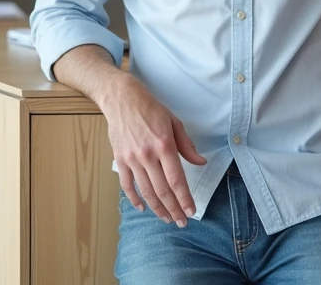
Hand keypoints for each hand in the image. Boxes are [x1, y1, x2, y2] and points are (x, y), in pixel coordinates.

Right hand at [100, 77, 206, 226]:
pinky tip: (142, 208)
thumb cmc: (150, 108)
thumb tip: (200, 162)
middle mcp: (147, 155)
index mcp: (164, 145)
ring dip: (157, 208)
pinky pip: (127, 185)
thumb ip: (187, 145)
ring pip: (146, 191)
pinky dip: (134, 198)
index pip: (177, 179)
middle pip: (162, 190)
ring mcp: (131, 159)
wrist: (122, 99)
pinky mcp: (119, 160)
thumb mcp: (174, 122)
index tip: (192, 211)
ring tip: (166, 218)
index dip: (184, 198)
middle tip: (181, 221)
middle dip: (173, 209)